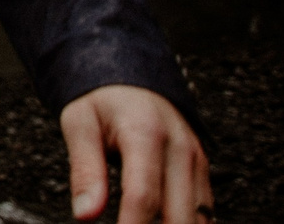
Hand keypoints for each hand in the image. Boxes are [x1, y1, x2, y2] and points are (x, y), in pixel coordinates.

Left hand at [59, 84, 210, 222]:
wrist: (131, 75)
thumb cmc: (102, 99)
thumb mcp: (79, 123)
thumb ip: (84, 170)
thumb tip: (86, 214)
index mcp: (146, 134)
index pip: (143, 196)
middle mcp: (180, 148)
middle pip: (179, 215)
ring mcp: (196, 160)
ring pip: (198, 218)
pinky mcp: (202, 169)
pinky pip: (204, 211)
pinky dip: (187, 223)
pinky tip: (163, 223)